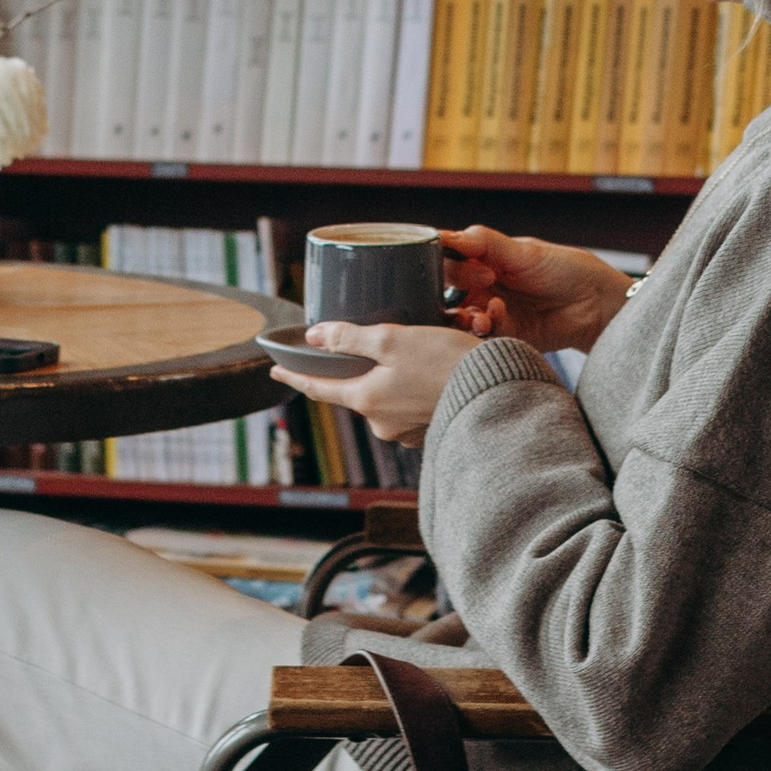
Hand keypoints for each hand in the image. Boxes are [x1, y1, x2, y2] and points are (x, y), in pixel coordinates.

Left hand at [268, 319, 482, 445]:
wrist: (496, 391)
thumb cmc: (445, 361)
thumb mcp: (393, 339)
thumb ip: (350, 338)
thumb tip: (314, 337)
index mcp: (365, 400)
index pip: (318, 389)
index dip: (294, 378)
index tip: (274, 372)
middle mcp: (381, 424)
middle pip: (357, 392)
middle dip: (361, 372)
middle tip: (374, 347)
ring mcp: (406, 433)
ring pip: (386, 400)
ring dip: (392, 380)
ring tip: (415, 357)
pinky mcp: (430, 431)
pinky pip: (410, 408)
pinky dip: (413, 391)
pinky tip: (430, 376)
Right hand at [441, 224, 631, 357]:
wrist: (597, 304)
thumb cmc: (566, 269)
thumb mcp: (525, 251)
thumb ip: (484, 243)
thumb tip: (446, 236)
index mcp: (482, 261)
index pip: (447, 259)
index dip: (444, 261)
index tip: (456, 258)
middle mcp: (481, 287)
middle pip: (445, 291)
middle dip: (454, 288)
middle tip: (484, 281)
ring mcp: (490, 313)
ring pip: (458, 319)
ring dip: (464, 317)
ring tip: (482, 314)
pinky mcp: (503, 338)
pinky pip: (481, 337)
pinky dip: (485, 327)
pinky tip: (498, 316)